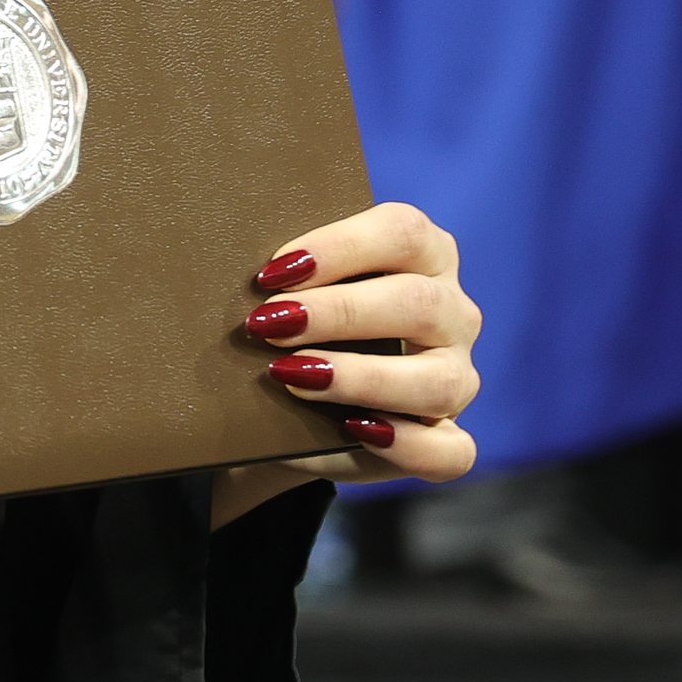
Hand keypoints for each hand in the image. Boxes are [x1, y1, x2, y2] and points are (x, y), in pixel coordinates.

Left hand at [213, 199, 482, 526]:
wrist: (281, 412)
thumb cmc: (290, 325)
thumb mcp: (288, 291)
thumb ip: (281, 274)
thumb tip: (224, 264)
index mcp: (424, 254)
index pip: (401, 232)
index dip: (338, 247)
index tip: (271, 271)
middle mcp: (451, 313)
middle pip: (418, 302)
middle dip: (338, 312)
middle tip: (267, 324)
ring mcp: (457, 378)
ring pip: (438, 380)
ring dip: (361, 377)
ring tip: (292, 375)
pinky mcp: (447, 439)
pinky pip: (447, 449)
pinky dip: (403, 443)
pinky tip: (354, 429)